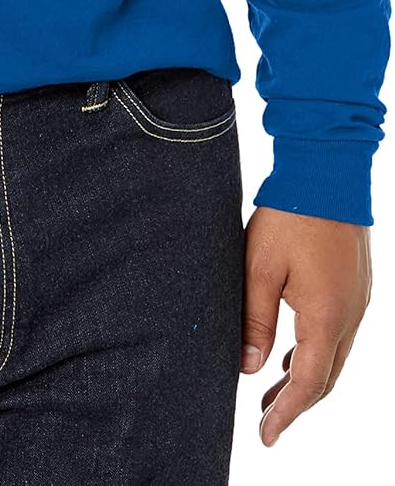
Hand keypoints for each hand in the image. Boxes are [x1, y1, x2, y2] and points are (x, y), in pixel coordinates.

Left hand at [241, 205, 371, 445]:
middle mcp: (350, 316)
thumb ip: (254, 321)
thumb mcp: (258, 268)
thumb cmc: (290, 215)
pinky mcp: (354, 286)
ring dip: (305, 378)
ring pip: (333, 356)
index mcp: (327, 317)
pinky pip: (337, 333)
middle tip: (266, 422)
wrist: (327, 171)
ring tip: (274, 393)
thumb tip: (250, 367)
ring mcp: (357, 301)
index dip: (286, 413)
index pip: (308, 384)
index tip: (266, 436)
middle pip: (326, 377)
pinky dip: (315, 352)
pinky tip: (293, 354)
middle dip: (296, 403)